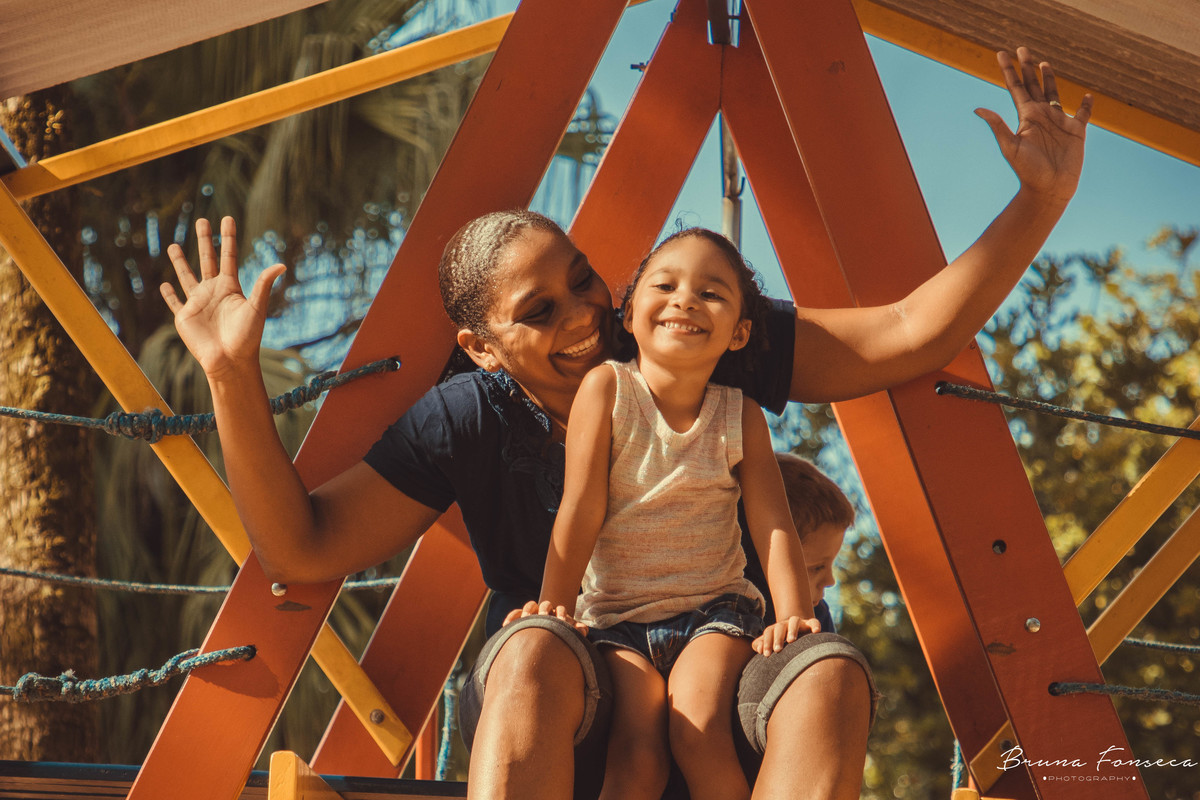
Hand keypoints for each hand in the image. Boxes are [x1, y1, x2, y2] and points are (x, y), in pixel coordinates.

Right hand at [161, 217, 285, 379]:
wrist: (230, 361)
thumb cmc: (246, 337)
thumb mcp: (256, 308)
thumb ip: (263, 285)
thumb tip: (281, 265)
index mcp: (230, 287)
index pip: (228, 256)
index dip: (227, 237)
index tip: (227, 218)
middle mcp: (213, 292)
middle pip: (207, 260)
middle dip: (204, 240)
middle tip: (202, 220)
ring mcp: (198, 303)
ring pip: (187, 277)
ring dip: (180, 262)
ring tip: (173, 244)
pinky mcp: (185, 317)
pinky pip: (175, 303)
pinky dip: (169, 295)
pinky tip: (164, 285)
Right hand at [502, 600, 588, 635]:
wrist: (549, 638)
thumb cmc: (561, 636)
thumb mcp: (571, 633)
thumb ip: (577, 631)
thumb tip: (583, 630)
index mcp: (558, 614)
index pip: (560, 610)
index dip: (562, 615)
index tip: (562, 622)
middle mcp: (546, 611)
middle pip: (545, 605)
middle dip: (544, 610)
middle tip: (544, 617)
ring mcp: (534, 613)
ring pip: (529, 607)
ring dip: (527, 612)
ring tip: (524, 621)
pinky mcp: (521, 618)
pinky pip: (515, 614)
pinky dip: (511, 618)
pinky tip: (506, 626)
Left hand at [753, 615, 819, 656]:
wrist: (797, 633)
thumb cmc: (781, 642)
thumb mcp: (770, 643)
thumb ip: (760, 644)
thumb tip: (759, 649)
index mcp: (775, 629)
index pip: (768, 632)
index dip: (766, 642)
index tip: (766, 654)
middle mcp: (785, 624)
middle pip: (779, 627)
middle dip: (777, 638)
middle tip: (777, 649)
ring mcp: (798, 623)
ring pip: (794, 621)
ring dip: (792, 629)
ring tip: (791, 640)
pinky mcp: (810, 624)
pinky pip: (813, 622)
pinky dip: (815, 625)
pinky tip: (816, 632)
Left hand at [975, 47, 1092, 203]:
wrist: (1049, 189)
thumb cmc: (1028, 172)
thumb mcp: (1010, 147)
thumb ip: (998, 126)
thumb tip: (978, 110)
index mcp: (1026, 117)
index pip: (1016, 88)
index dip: (1009, 71)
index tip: (1002, 53)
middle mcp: (1041, 116)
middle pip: (1034, 85)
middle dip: (1027, 67)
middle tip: (1022, 49)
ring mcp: (1059, 122)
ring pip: (1054, 94)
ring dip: (1050, 79)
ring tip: (1044, 63)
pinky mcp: (1076, 131)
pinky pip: (1082, 113)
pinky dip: (1086, 104)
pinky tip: (1087, 96)